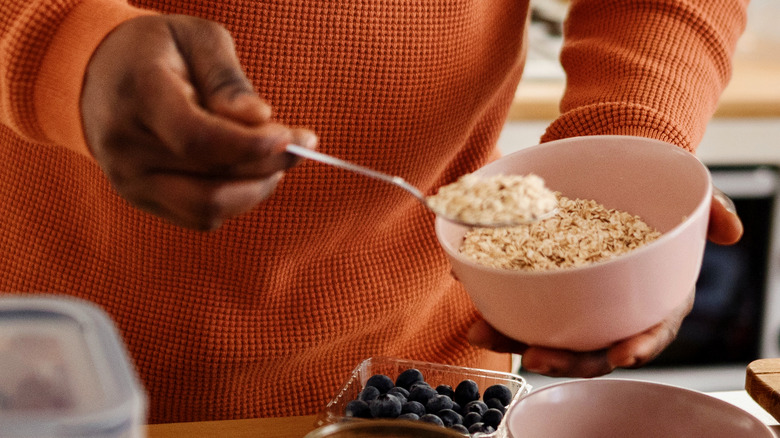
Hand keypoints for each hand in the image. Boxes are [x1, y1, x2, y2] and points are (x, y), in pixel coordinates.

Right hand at [81, 15, 316, 229]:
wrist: (97, 73)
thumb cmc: (157, 50)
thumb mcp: (196, 38)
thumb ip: (228, 80)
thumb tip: (259, 119)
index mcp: (139, 95)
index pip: (198, 139)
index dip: (251, 146)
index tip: (293, 136)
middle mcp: (126, 146)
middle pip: (211, 181)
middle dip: (268, 166)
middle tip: (301, 144)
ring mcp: (130, 180)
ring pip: (209, 208)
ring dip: (256, 189)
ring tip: (275, 158)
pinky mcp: (140, 199)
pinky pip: (200, 217)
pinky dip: (235, 200)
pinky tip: (248, 171)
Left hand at [467, 188, 743, 376]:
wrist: (610, 163)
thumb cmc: (652, 185)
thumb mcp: (685, 193)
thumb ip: (711, 210)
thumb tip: (732, 229)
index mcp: (653, 294)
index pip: (651, 330)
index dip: (638, 347)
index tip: (621, 355)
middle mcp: (613, 304)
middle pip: (592, 346)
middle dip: (565, 358)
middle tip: (538, 354)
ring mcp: (576, 296)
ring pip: (550, 332)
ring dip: (517, 339)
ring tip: (485, 332)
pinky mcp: (544, 281)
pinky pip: (522, 304)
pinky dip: (497, 309)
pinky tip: (474, 305)